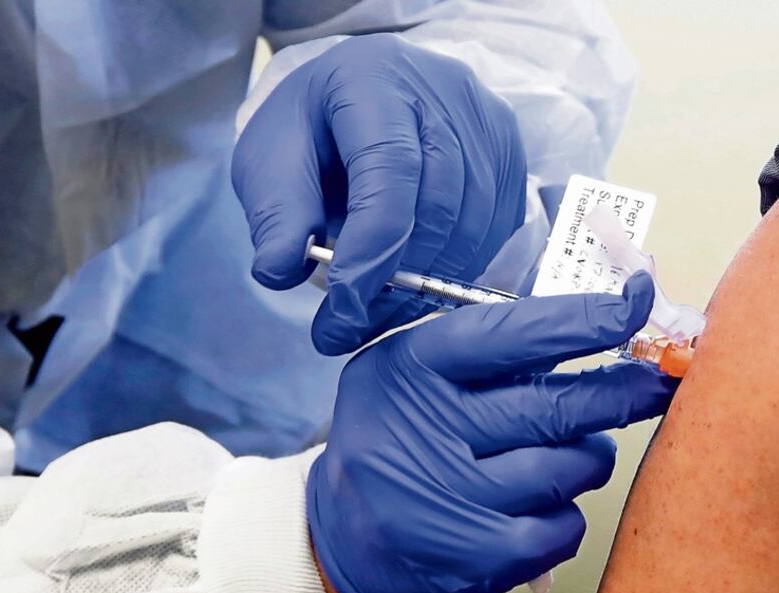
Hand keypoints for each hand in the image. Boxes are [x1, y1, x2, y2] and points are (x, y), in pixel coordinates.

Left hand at [232, 34, 525, 355]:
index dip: (371, 247)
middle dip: (396, 280)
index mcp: (375, 77)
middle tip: (350, 329)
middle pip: (440, 203)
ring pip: (474, 225)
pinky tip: (414, 291)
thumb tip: (279, 270)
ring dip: (427, 287)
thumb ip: (275, 214)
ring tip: (375, 318)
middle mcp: (445, 90)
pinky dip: (457, 273)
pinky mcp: (510, 158)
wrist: (353, 106)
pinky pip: (495, 232)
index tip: (342, 308)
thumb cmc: (309, 133)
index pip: (389, 168)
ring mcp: (487, 124)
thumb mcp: (269, 162)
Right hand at [308, 272, 676, 592]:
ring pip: (570, 467)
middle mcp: (424, 429)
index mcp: (411, 367)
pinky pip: (565, 527)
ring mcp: (449, 499)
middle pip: (556, 407)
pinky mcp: (475, 560)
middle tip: (656, 384)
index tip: (635, 305)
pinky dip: (567, 516)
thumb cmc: (400, 440)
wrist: (342, 541)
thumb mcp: (417, 373)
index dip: (586, 319)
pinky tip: (538, 508)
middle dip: (621, 394)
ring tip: (569, 454)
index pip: (515, 333)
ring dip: (589, 458)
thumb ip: (493, 349)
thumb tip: (602, 321)